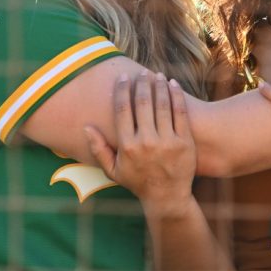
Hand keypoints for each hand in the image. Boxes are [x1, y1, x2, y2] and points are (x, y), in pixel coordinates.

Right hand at [85, 72, 195, 212]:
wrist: (167, 197)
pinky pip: (180, 113)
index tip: (123, 78)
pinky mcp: (185, 142)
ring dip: (159, 86)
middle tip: (142, 72)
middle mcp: (147, 142)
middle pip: (143, 103)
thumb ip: (98, 149)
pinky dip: (176, 96)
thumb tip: (86, 127)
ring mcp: (167, 141)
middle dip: (142, 83)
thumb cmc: (137, 182)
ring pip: (162, 105)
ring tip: (157, 75)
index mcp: (127, 146)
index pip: (122, 110)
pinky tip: (173, 85)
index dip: (122, 90)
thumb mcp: (112, 170)